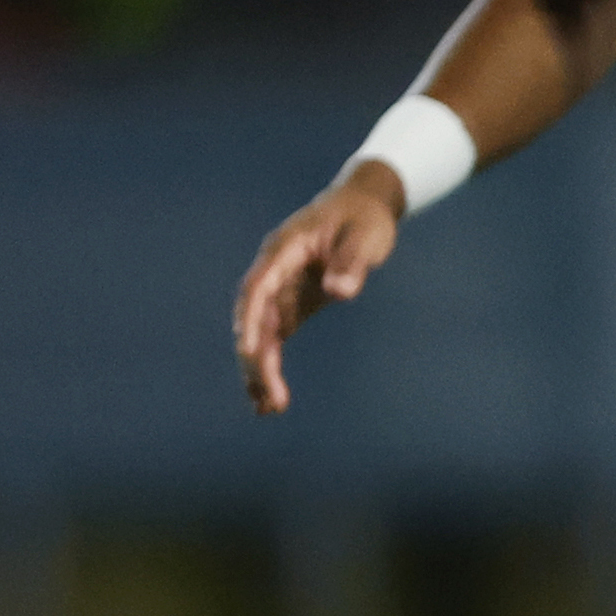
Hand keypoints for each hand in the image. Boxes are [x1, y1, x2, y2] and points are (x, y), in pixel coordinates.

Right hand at [232, 167, 406, 414]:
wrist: (362, 207)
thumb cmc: (364, 219)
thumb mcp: (365, 235)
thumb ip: (351, 261)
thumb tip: (340, 291)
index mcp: (284, 250)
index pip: (259, 286)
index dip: (252, 317)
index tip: (250, 348)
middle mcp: (273, 272)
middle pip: (256, 318)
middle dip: (258, 358)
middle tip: (270, 397)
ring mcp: (279, 290)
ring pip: (262, 333)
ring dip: (261, 369)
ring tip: (267, 408)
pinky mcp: (292, 304)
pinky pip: (275, 338)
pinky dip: (272, 364)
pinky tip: (271, 398)